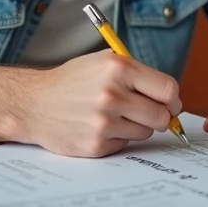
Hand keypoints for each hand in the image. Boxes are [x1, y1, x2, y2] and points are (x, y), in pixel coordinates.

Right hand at [25, 50, 181, 157]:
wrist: (34, 103)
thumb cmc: (73, 81)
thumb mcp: (104, 62)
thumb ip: (137, 74)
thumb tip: (171, 97)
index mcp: (118, 68)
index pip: (168, 89)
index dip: (172, 99)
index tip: (170, 103)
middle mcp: (112, 94)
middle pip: (162, 116)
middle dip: (160, 116)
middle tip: (148, 113)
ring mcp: (104, 122)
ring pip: (146, 132)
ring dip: (137, 126)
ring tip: (115, 115)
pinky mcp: (97, 144)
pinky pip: (125, 143)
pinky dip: (118, 137)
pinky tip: (100, 126)